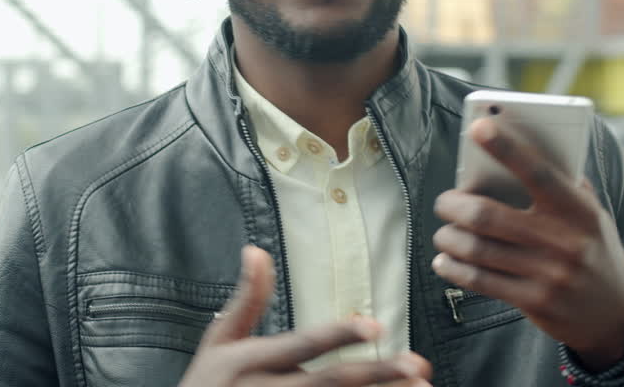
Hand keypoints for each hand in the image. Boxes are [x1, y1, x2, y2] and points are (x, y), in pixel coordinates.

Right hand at [179, 245, 431, 386]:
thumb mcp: (218, 341)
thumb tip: (256, 250)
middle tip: (417, 365)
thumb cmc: (206, 386)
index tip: (375, 324)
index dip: (338, 335)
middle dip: (377, 374)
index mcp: (253, 362)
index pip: (302, 345)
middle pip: (331, 384)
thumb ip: (246, 299)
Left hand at [432, 117, 623, 370]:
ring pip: (477, 249)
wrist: (616, 313)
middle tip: (444, 202)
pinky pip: (480, 281)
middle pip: (488, 216)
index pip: (537, 172)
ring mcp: (549, 275)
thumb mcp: (591, 215)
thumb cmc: (592, 249)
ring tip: (444, 232)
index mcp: (579, 210)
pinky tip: (445, 260)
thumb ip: (561, 186)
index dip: (506, 147)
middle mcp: (565, 241)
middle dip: (454, 205)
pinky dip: (454, 268)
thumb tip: (510, 153)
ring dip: (449, 238)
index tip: (478, 126)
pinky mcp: (535, 302)